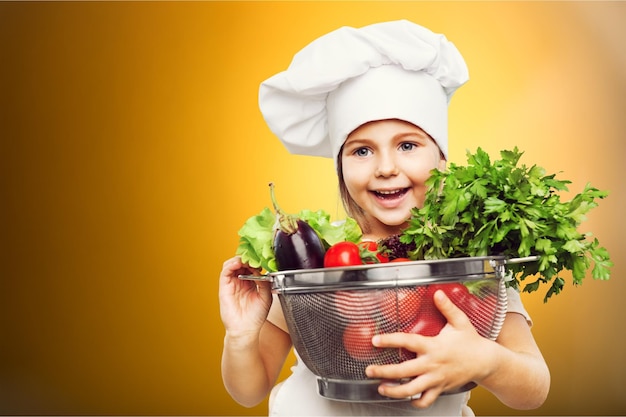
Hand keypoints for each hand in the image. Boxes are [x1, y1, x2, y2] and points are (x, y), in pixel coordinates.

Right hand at [218, 256, 272, 336]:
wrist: (246, 329)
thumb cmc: (255, 316)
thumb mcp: (266, 296)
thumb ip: (264, 282)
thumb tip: (261, 270)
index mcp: (250, 282)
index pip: (251, 265)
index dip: (256, 260)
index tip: (262, 259)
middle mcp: (240, 281)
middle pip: (241, 262)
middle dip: (248, 258)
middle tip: (255, 257)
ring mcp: (232, 283)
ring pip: (232, 264)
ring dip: (240, 259)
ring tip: (248, 260)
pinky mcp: (224, 287)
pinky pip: (225, 272)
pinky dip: (231, 264)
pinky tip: (239, 264)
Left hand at [365, 289, 494, 407]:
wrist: (486, 362)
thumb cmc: (471, 342)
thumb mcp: (459, 322)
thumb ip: (447, 307)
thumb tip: (438, 293)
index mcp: (433, 346)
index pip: (408, 342)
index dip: (390, 341)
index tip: (375, 340)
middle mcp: (432, 364)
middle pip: (404, 371)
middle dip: (384, 372)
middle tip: (370, 370)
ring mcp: (436, 379)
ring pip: (412, 390)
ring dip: (394, 391)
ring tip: (381, 388)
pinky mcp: (440, 389)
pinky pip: (426, 401)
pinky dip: (414, 402)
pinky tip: (404, 399)